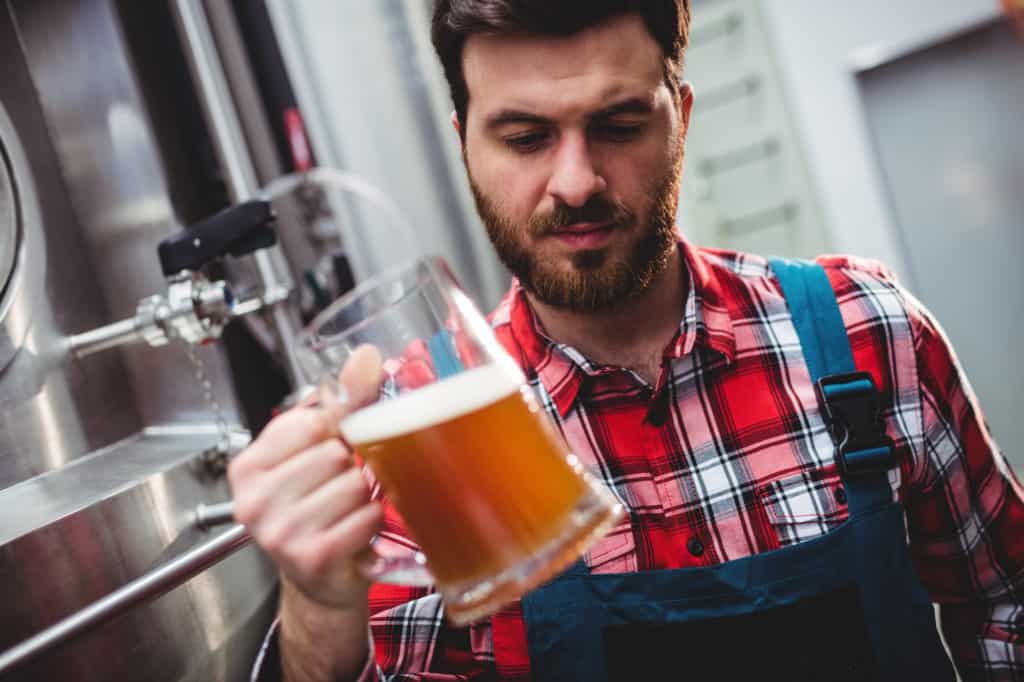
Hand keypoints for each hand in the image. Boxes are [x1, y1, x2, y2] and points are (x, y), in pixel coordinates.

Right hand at [229, 345, 384, 609]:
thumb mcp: (321, 449)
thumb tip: (365, 357)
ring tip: (349, 507)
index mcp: (248, 466)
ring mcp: (279, 531)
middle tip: (343, 483)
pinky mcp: (311, 556)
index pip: (309, 422)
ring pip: (353, 485)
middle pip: (333, 453)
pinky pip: (364, 518)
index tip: (333, 447)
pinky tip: (357, 527)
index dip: (335, 431)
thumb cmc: (316, 507)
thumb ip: (345, 400)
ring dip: (365, 495)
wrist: (320, 577)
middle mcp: (253, 499)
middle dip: (352, 465)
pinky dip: (372, 520)